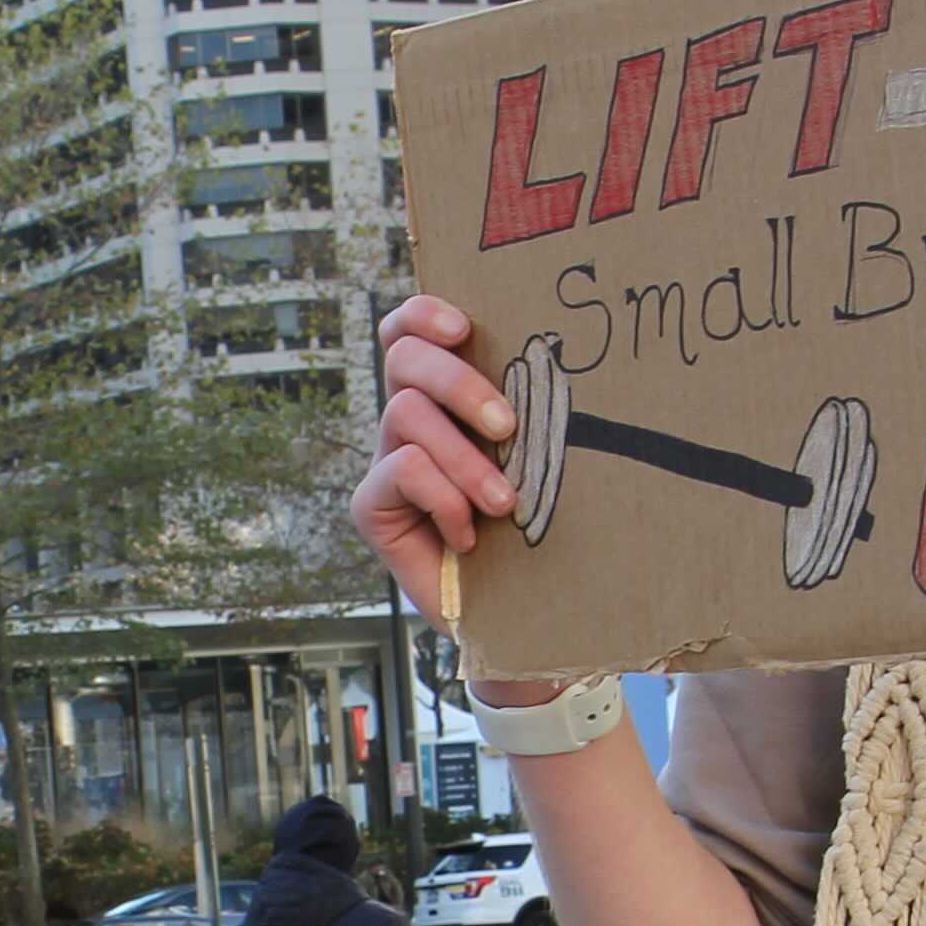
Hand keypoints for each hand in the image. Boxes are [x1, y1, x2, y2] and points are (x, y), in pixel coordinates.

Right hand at [352, 295, 522, 641]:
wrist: (515, 610)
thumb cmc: (534, 529)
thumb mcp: (535, 460)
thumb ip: (526, 414)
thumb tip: (554, 362)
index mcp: (442, 397)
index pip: (408, 331)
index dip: (424, 314)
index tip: (464, 326)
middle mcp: (406, 422)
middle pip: (403, 359)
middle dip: (458, 383)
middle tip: (506, 425)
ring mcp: (384, 462)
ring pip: (404, 414)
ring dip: (463, 457)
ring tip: (502, 502)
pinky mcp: (371, 507)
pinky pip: (401, 470)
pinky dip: (444, 498)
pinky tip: (469, 535)